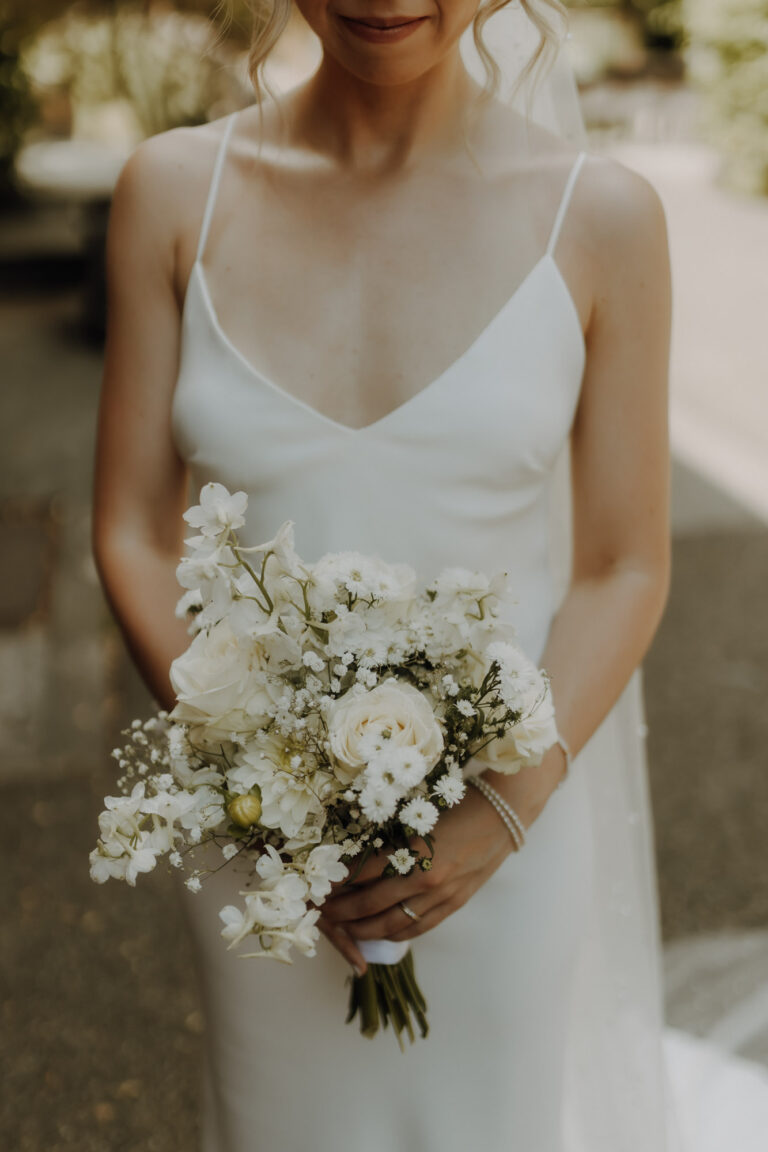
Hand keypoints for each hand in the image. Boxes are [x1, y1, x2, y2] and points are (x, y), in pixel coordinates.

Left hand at [319, 743, 567, 972]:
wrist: (504, 813)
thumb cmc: (460, 803)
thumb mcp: (420, 814)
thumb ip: (391, 836)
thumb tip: (356, 851)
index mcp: (413, 851)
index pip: (363, 873)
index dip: (337, 882)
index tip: (319, 885)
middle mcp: (425, 879)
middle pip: (370, 904)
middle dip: (341, 911)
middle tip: (320, 912)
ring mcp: (441, 896)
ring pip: (392, 924)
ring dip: (363, 929)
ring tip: (342, 929)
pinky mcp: (455, 904)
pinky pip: (419, 928)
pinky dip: (395, 934)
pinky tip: (380, 934)